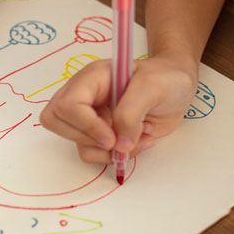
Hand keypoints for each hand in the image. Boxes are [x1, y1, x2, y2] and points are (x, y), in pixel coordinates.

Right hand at [40, 56, 198, 163]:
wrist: (177, 88)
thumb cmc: (166, 78)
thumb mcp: (153, 86)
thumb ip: (131, 113)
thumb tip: (119, 144)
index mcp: (92, 78)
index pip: (68, 104)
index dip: (86, 125)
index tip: (112, 137)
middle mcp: (86, 97)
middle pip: (57, 122)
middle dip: (89, 138)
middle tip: (117, 138)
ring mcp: (91, 117)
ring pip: (78, 143)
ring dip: (108, 150)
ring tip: (138, 138)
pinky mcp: (101, 134)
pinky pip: (94, 153)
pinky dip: (116, 155)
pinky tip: (138, 142)